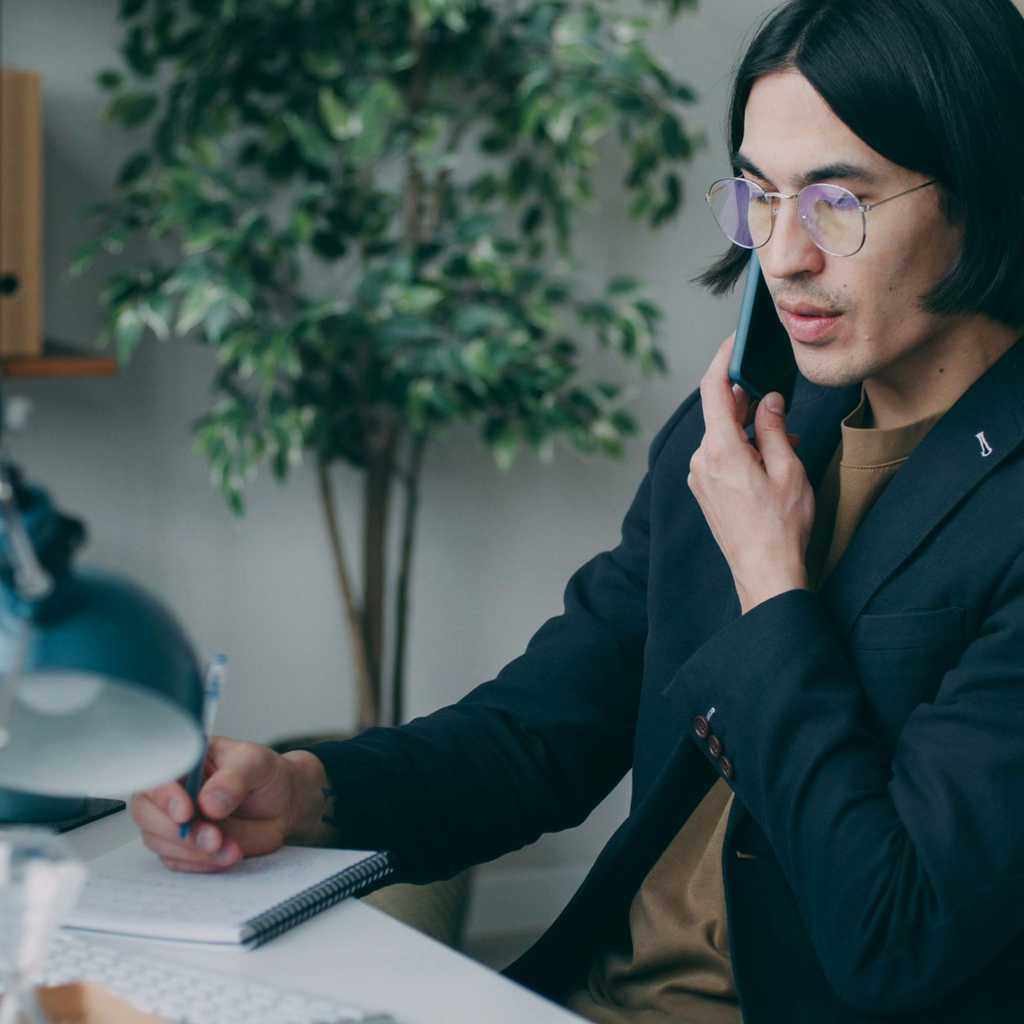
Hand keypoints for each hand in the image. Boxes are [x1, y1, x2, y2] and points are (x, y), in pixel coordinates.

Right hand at [129, 736, 331, 872]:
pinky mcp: (185, 846)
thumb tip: (208, 802)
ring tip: (231, 848)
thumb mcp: (256, 764)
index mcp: (184, 761)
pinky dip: (201, 863)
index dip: (165, 797)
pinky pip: (178, 861)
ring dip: (193, 851)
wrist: (284, 803)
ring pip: (160, 841)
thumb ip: (234, 779)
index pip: (156, 776)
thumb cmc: (266, 775)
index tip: (186, 813)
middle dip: (177, 831)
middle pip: (146, 813)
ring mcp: (175, 820)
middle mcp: (173, 790)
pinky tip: (227, 856)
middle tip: (213, 838)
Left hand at [687, 335, 813, 613]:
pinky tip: (768, 463)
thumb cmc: (781, 527)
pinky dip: (742, 449)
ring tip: (785, 447)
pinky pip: (719, 456)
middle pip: (719, 412)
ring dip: (749, 430)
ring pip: (721, 435)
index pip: (713, 388)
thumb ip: (775, 428)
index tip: (734, 341)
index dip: (724, 359)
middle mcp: (701, 460)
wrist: (764, 573)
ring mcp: (699, 477)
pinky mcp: (703, 490)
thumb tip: (768, 400)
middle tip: (779, 406)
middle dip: (747, 402)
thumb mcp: (788, 469)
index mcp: (720, 450)